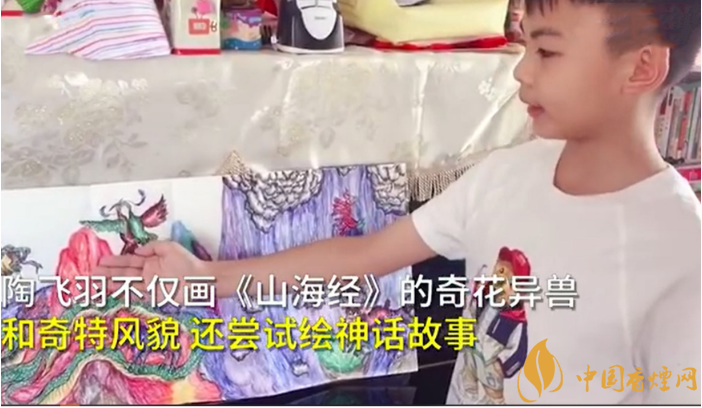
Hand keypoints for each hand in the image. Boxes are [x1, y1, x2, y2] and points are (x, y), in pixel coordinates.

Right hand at [95, 240, 209, 305]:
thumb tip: (137, 250)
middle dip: (107, 273)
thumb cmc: (187, 262)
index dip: (113, 261)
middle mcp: (146, 273)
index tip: (99, 261)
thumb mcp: (169, 247)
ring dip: (110, 282)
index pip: (128, 260)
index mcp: (150, 261)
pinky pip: (135, 292)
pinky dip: (122, 291)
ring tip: (95, 281)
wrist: (201, 279)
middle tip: (90, 273)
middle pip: (123, 272)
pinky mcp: (152, 295)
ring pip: (125, 282)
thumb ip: (152, 247)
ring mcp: (148, 284)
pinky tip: (110, 289)